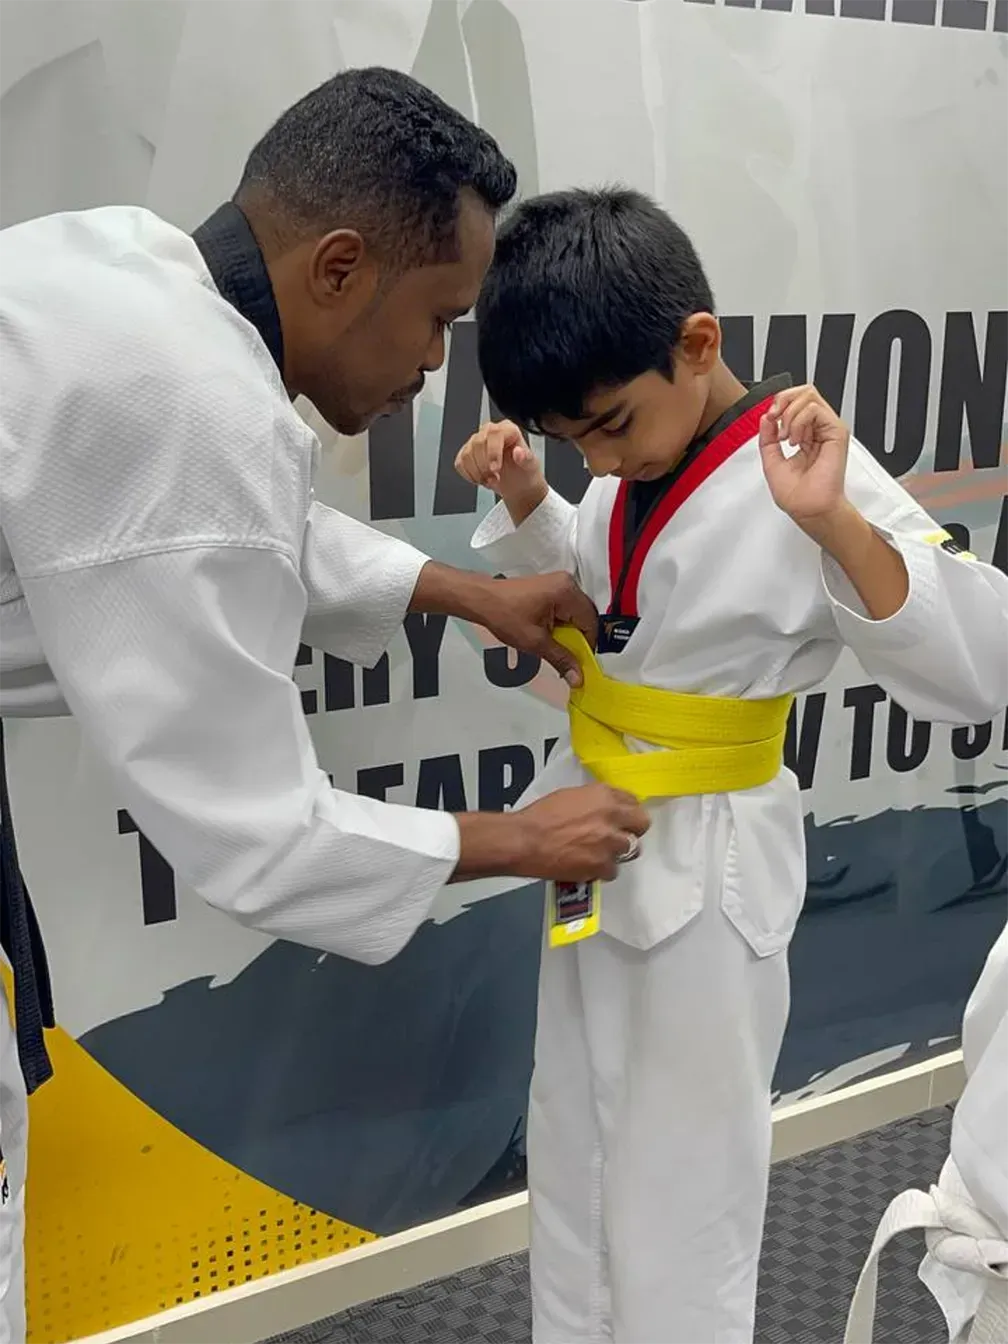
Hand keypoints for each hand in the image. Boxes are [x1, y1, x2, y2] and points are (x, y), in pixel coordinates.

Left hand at [410, 562, 596, 683]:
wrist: (481, 599)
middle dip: (579, 639)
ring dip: (570, 633)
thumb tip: (579, 679)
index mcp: (567, 592)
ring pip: (576, 614)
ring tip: (556, 648)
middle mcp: (568, 583)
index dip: (587, 646)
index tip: (580, 664)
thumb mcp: (535, 642)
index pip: (591, 623)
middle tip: (568, 658)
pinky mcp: (551, 587)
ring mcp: (559, 583)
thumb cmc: (506, 616)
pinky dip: (562, 624)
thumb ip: (561, 659)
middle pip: (585, 617)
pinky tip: (551, 636)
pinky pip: (566, 609)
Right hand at [455, 420, 546, 506]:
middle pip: (477, 443)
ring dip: (477, 473)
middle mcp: (490, 432)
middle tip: (495, 478)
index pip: (494, 433)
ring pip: (467, 454)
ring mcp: (477, 442)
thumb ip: (527, 459)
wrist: (518, 485)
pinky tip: (481, 479)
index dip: (492, 452)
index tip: (495, 469)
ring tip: (490, 480)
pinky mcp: (467, 453)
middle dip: (485, 466)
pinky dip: (469, 475)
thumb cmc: (525, 472)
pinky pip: (460, 463)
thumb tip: (518, 452)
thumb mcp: (531, 467)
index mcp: (508, 429)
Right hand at [516, 783, 650, 882]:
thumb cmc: (540, 817)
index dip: (627, 811)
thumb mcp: (571, 796)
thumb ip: (594, 801)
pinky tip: (589, 865)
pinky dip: (602, 870)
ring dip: (618, 851)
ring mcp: (610, 843)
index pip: (633, 801)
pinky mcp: (602, 866)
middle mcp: (612, 817)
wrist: (525, 840)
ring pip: (631, 850)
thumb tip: (604, 809)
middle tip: (619, 835)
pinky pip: (613, 870)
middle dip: (632, 830)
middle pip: (642, 825)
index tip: (623, 817)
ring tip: (601, 853)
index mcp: (604, 796)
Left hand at [759, 385, 850, 531]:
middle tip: (775, 419)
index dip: (779, 403)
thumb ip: (767, 437)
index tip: (769, 419)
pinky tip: (796, 440)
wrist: (808, 508)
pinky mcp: (836, 432)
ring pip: (809, 395)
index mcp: (806, 435)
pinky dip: (798, 421)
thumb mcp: (771, 460)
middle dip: (783, 401)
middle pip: (804, 391)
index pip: (796, 401)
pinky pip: (815, 409)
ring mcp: (828, 429)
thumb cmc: (796, 495)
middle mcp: (818, 430)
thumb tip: (766, 417)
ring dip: (789, 415)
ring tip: (787, 438)